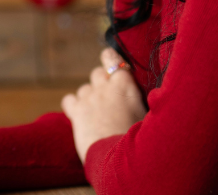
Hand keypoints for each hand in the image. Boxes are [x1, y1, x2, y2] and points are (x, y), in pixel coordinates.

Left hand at [61, 48, 147, 162]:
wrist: (122, 160)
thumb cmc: (141, 140)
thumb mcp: (148, 114)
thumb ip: (140, 98)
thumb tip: (144, 92)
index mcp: (125, 84)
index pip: (111, 57)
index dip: (110, 58)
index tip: (111, 63)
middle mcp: (104, 86)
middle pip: (97, 73)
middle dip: (101, 82)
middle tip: (109, 99)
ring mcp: (89, 98)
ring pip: (84, 88)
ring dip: (89, 97)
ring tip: (98, 115)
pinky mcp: (76, 111)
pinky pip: (69, 100)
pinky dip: (74, 106)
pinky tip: (80, 116)